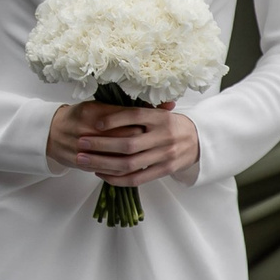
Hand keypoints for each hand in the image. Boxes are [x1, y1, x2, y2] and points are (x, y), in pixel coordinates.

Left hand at [47, 99, 199, 182]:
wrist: (199, 141)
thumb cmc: (170, 124)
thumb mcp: (159, 112)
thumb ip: (139, 109)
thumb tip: (108, 101)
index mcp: (160, 117)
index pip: (134, 116)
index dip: (114, 119)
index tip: (95, 122)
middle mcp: (163, 136)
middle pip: (128, 143)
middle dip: (101, 144)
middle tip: (81, 143)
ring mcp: (164, 155)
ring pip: (129, 163)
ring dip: (103, 163)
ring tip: (83, 160)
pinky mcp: (164, 171)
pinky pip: (137, 178)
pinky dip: (117, 178)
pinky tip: (101, 174)